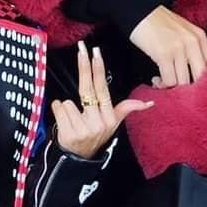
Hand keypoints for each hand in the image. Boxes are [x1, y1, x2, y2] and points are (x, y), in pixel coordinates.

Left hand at [52, 41, 152, 158]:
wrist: (78, 158)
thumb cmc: (94, 134)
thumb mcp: (112, 123)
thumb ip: (126, 109)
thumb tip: (149, 103)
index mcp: (109, 117)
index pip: (102, 89)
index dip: (98, 70)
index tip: (95, 53)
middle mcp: (98, 122)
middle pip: (88, 88)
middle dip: (84, 66)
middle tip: (81, 48)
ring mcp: (83, 128)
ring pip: (68, 101)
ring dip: (66, 107)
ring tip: (72, 118)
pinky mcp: (68, 132)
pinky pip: (58, 108)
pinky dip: (58, 111)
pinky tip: (64, 120)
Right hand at [129, 5, 206, 86]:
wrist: (138, 11)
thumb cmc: (158, 23)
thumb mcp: (183, 31)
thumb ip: (193, 48)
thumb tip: (195, 73)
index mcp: (200, 37)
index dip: (203, 80)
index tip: (191, 84)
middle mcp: (193, 43)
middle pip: (200, 77)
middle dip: (189, 88)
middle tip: (178, 89)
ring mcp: (179, 49)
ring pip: (184, 82)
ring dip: (172, 87)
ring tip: (163, 82)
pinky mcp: (164, 54)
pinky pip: (169, 80)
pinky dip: (162, 85)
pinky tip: (156, 80)